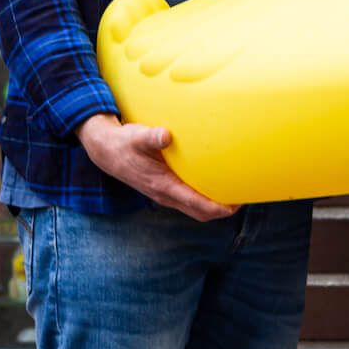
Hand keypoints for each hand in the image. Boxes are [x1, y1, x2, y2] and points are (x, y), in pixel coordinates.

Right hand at [77, 113, 238, 219]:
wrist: (106, 152)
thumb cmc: (124, 143)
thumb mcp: (136, 136)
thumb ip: (151, 136)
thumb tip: (164, 135)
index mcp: (162, 185)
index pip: (195, 203)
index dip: (217, 208)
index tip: (235, 205)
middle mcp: (165, 195)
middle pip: (199, 213)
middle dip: (221, 210)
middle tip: (243, 198)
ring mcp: (164, 195)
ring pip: (194, 209)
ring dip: (213, 206)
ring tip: (234, 193)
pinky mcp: (164, 190)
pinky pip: (188, 202)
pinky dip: (203, 200)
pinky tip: (213, 184)